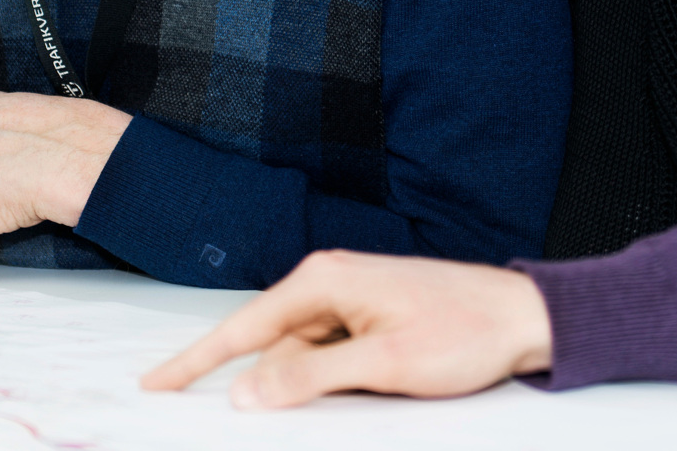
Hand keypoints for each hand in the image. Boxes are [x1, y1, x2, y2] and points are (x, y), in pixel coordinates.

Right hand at [140, 250, 552, 407]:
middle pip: (273, 350)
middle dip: (275, 387)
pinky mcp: (368, 319)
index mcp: (325, 280)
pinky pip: (331, 357)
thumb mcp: (384, 365)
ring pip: (303, 360)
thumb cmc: (463, 331)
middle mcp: (330, 283)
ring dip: (317, 387)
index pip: (242, 329)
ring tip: (382, 381)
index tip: (153, 385)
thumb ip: (310, 380)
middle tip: (318, 395)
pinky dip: (335, 381)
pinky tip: (370, 385)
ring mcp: (350, 301)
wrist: (523, 316)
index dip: (194, 362)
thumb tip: (246, 394)